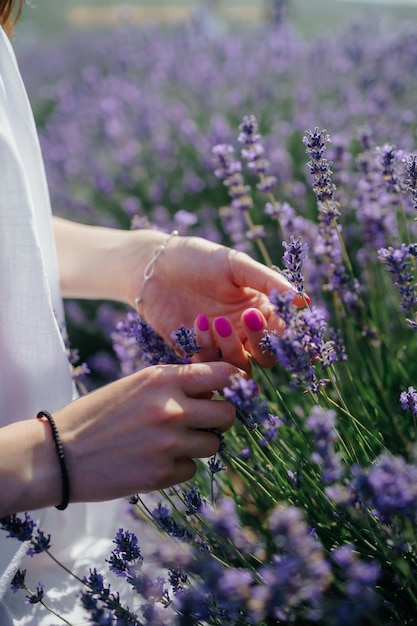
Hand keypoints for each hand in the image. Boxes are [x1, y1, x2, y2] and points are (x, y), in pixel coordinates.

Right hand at [54, 361, 236, 503]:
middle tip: (204, 421)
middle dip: (220, 418)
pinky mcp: (162, 474)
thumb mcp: (134, 385)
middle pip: (228, 413)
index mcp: (163, 379)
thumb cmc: (96, 415)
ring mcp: (169, 443)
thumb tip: (213, 391)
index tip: (232, 390)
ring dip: (200, 444)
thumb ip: (173, 384)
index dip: (233, 382)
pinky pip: (192, 469)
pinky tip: (155, 461)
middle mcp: (172, 408)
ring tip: (172, 442)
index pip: (222, 374)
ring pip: (214, 444)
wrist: (59, 454)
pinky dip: (180, 467)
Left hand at [126, 235, 306, 370]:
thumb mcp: (235, 264)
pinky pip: (208, 364)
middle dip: (262, 342)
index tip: (285, 326)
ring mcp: (219, 345)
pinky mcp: (195, 353)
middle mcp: (243, 332)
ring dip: (232, 347)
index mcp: (259, 309)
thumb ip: (268, 281)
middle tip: (249, 316)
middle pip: (266, 356)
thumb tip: (304, 300)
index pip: (283, 332)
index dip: (288, 334)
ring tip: (216, 319)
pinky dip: (207, 348)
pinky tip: (198, 322)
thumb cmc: (197, 258)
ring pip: (239, 365)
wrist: (153, 266)